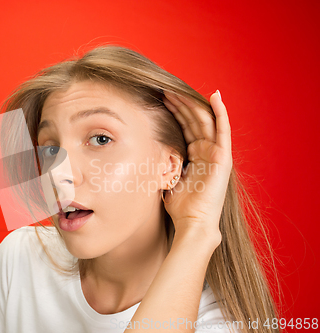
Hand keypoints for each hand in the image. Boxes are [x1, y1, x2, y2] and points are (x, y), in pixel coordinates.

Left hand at [162, 91, 232, 239]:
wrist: (193, 222)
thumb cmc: (180, 206)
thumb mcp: (168, 178)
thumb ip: (164, 164)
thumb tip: (145, 154)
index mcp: (195, 156)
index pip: (185, 127)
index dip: (174, 112)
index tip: (159, 99)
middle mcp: (207, 151)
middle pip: (193, 120)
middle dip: (179, 104)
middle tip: (163, 90)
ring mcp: (216, 153)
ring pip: (204, 121)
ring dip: (191, 104)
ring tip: (176, 90)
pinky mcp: (223, 157)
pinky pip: (223, 129)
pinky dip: (220, 112)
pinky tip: (215, 96)